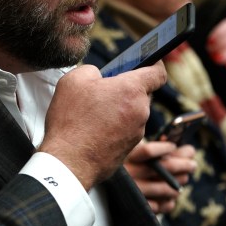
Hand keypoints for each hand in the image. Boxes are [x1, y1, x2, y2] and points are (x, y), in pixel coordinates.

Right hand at [39, 63, 166, 189]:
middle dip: (124, 91)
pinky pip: (125, 131)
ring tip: (92, 115)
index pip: (157, 72)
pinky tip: (92, 131)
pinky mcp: (129, 148)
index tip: (144, 64)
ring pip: (132, 113)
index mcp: (131, 89)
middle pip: (141, 93)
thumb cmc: (71, 121)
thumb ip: (92, 71)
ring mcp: (137, 132)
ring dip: (117, 111)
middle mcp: (140, 111)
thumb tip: (99, 76)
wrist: (68, 161)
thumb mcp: (73, 80)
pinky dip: (113, 128)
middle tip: (101, 92)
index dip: (152, 64)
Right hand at [126, 141, 195, 213]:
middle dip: (184, 165)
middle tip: (192, 164)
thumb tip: (189, 151)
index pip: (149, 151)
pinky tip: (170, 197)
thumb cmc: (124, 166)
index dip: (165, 148)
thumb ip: (158, 149)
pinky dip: (169, 202)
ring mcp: (133, 191)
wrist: (101, 193)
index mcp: (126, 157)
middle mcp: (128, 174)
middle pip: (164, 168)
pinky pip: (160, 206)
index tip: (173, 146)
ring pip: (165, 188)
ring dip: (179, 183)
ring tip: (184, 179)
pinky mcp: (136, 207)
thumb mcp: (133, 152)